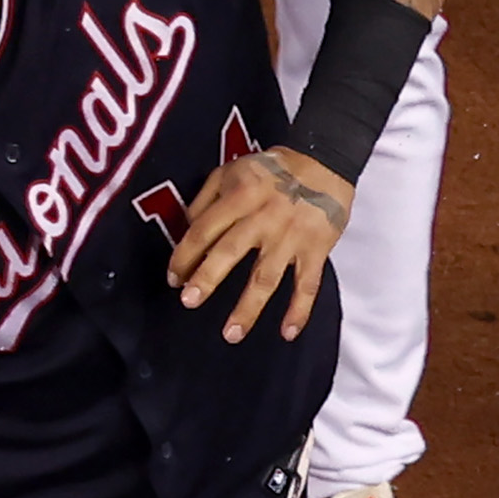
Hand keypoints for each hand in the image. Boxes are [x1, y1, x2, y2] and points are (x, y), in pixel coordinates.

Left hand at [165, 144, 352, 339]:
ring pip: (267, 276)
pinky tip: (288, 333)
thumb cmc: (270, 170)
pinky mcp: (316, 249)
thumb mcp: (231, 172)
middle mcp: (263, 219)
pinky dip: (300, 309)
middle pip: (230, 252)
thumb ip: (205, 200)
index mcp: (239, 197)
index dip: (185, 255)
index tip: (173, 278)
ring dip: (249, 307)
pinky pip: (308, 284)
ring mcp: (291, 237)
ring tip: (231, 334)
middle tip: (189, 302)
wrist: (325, 163)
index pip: (204, 230)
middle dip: (208, 279)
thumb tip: (185, 232)